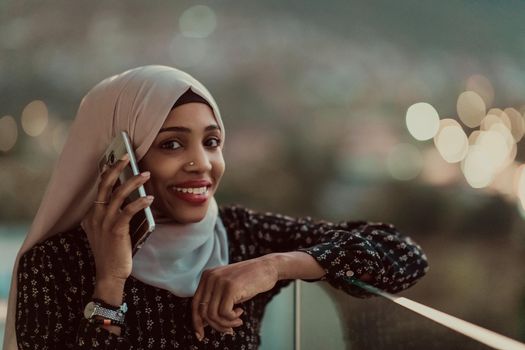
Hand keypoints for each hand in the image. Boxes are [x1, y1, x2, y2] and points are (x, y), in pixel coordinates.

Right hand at [82, 154, 153, 285]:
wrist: (109, 274)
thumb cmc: (113, 251)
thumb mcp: (108, 230)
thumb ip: (114, 214)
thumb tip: (130, 197)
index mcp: (92, 214)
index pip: (100, 187)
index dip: (108, 172)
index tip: (117, 159)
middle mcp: (95, 215)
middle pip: (104, 185)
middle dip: (116, 168)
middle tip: (127, 156)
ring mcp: (104, 223)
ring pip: (117, 194)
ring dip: (133, 182)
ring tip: (146, 174)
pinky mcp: (115, 230)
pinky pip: (127, 211)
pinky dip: (139, 202)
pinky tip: (149, 198)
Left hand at [192, 256, 278, 338]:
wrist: (267, 267)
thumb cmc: (249, 280)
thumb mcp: (227, 288)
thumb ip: (215, 300)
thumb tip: (204, 323)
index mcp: (207, 276)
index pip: (194, 303)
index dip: (196, 321)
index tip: (200, 335)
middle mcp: (211, 277)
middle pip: (203, 311)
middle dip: (215, 326)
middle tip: (228, 330)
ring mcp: (220, 281)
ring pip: (213, 315)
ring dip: (226, 324)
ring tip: (237, 321)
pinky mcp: (231, 287)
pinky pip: (225, 313)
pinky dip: (233, 318)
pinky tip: (241, 312)